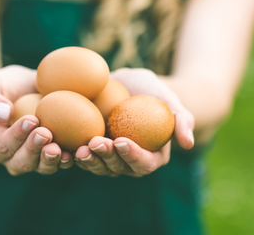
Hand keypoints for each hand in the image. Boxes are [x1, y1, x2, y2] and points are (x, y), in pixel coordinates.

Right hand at [0, 65, 73, 175]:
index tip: (31, 119)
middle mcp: (14, 159)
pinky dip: (70, 158)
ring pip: (43, 167)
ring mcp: (36, 160)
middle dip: (34, 149)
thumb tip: (4, 112)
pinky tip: (78, 150)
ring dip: (52, 159)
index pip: (4, 145)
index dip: (17, 136)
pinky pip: (62, 162)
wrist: (29, 88)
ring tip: (60, 148)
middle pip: (23, 161)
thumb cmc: (5, 86)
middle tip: (46, 133)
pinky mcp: (56, 156)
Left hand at [74, 67, 194, 176]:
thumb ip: (182, 120)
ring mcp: (109, 159)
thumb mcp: (168, 99)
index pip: (144, 163)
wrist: (126, 85)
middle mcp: (129, 162)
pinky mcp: (92, 151)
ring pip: (99, 166)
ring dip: (89, 160)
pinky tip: (65, 145)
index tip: (121, 141)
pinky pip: (84, 156)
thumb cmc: (151, 91)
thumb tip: (188, 144)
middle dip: (107, 158)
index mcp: (151, 156)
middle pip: (118, 168)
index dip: (132, 156)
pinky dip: (74, 153)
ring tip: (80, 147)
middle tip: (96, 142)